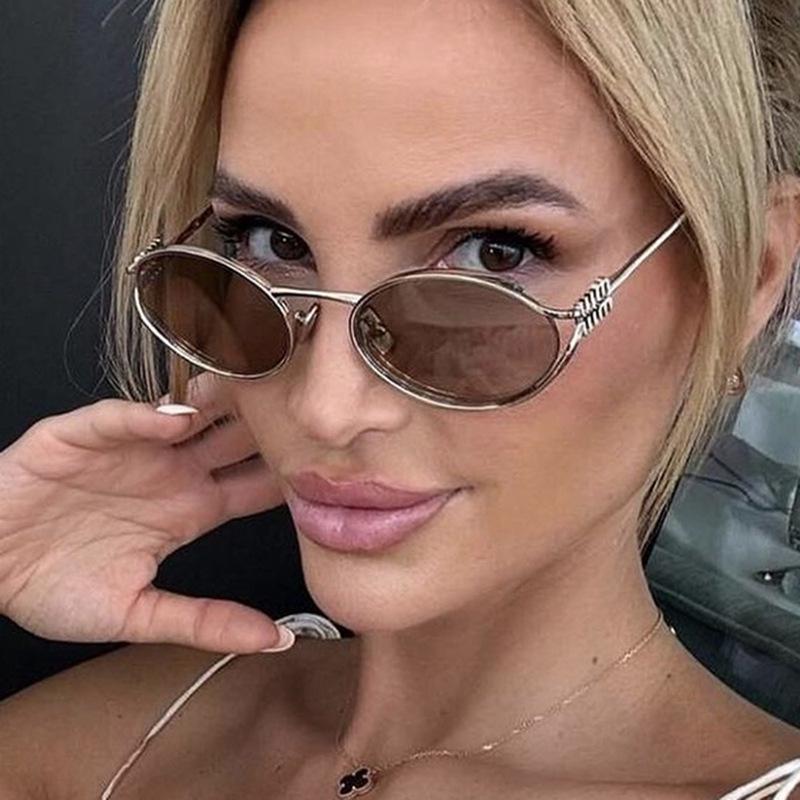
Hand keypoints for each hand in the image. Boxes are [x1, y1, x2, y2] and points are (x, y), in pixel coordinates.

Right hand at [0, 375, 288, 653]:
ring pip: (188, 414)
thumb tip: (276, 641)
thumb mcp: (138, 614)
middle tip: (305, 418)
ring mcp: (132, 450)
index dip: (290, 477)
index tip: (329, 472)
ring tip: (253, 398)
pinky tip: (176, 418)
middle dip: (268, 428)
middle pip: (235, 441)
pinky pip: (120, 417)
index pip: (256, 486)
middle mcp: (172, 472)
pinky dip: (147, 415)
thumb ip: (206, 622)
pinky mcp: (84, 436)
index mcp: (192, 510)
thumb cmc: (54, 588)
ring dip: (218, 406)